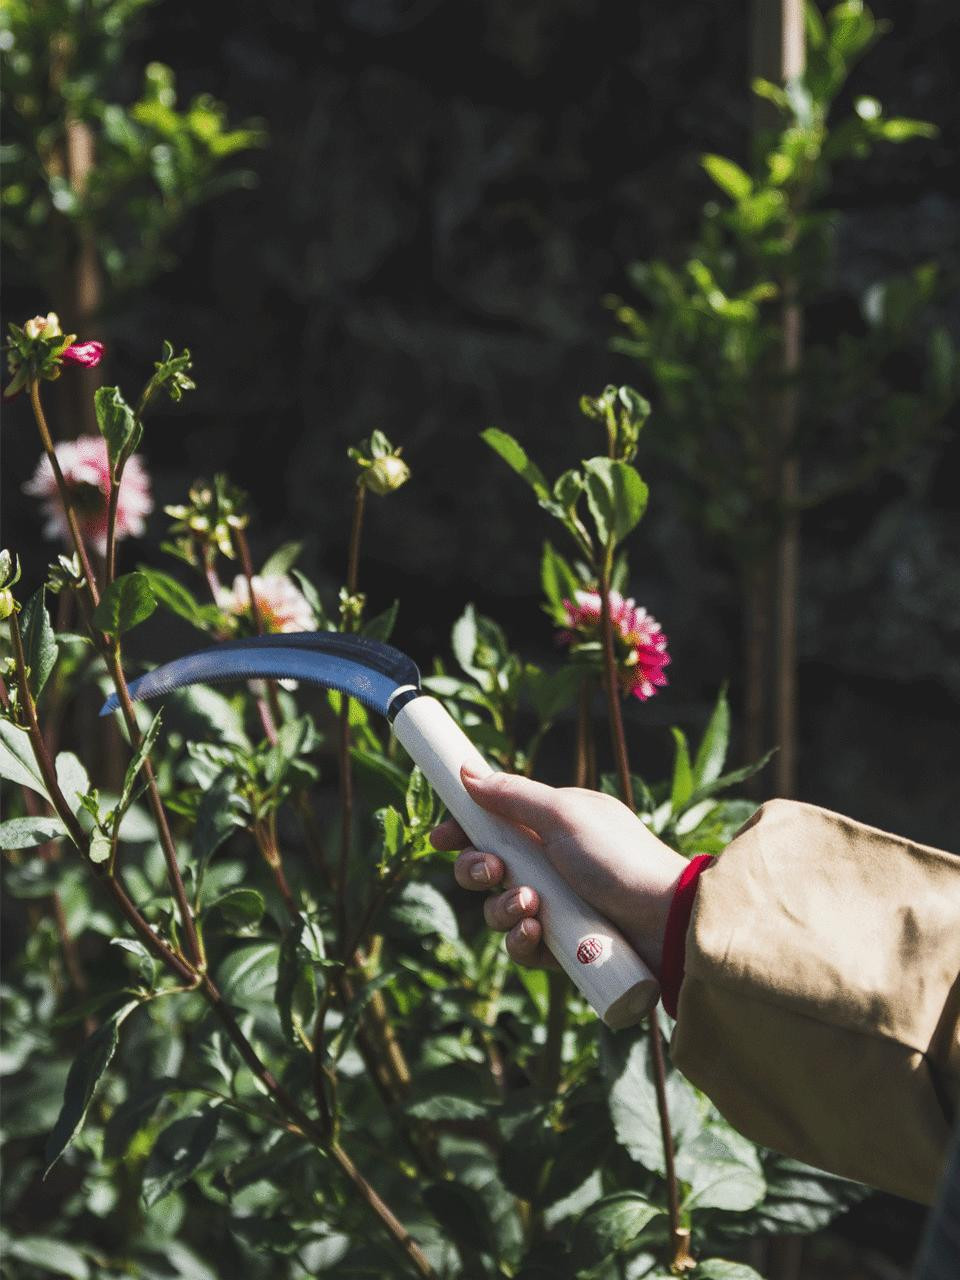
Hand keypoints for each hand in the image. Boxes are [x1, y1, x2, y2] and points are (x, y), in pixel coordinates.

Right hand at [430, 768, 686, 974]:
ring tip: (530, 905)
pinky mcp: (561, 946)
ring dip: (502, 908)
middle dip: (476, 871)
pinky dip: (520, 940)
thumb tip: (467, 771)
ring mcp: (555, 907)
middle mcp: (550, 864)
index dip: (463, 830)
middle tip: (494, 872)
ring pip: (498, 910)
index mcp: (551, 826)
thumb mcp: (565, 814)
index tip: (440, 838)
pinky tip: (535, 933)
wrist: (667, 919)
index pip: (493, 824)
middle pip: (486, 868)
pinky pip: (520, 946)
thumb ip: (514, 795)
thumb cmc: (620, 858)